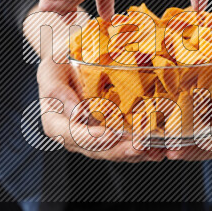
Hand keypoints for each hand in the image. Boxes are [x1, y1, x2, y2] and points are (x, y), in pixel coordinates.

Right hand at [26, 6, 163, 161]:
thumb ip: (55, 89)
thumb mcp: (50, 68)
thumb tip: (76, 112)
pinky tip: (161, 148)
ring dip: (136, 153)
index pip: (72, 136)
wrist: (72, 57)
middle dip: (120, 150)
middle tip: (139, 146)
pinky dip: (145, 148)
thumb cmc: (60, 61)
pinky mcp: (112, 133)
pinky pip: (127, 144)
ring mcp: (95, 136)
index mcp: (56, 123)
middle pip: (97, 149)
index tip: (108, 135)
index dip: (90, 138)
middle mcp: (75, 136)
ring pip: (115, 151)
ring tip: (156, 150)